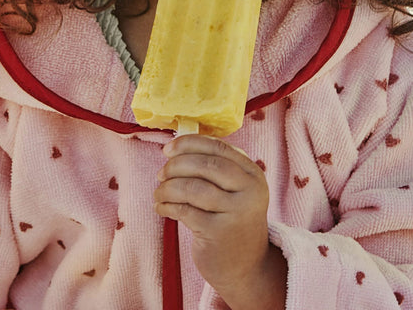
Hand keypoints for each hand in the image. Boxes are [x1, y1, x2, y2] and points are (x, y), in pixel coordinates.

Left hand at [155, 134, 285, 309]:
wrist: (247, 268)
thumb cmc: (233, 221)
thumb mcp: (236, 191)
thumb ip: (217, 167)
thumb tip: (176, 147)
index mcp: (253, 174)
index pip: (219, 147)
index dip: (189, 143)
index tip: (168, 149)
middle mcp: (249, 190)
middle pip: (205, 165)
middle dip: (176, 165)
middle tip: (161, 174)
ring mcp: (235, 212)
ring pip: (192, 187)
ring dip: (168, 188)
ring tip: (159, 193)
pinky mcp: (218, 233)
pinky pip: (184, 211)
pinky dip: (167, 206)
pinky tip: (161, 208)